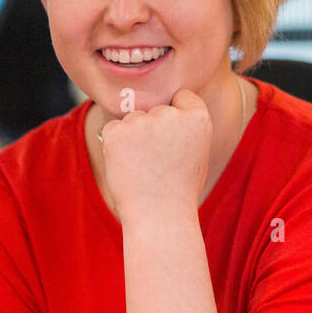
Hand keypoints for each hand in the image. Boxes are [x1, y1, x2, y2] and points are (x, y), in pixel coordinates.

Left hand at [99, 88, 212, 226]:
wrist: (159, 216)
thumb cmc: (180, 189)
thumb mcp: (198, 153)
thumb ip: (187, 127)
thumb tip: (170, 108)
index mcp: (198, 118)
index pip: (182, 97)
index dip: (176, 113)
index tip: (173, 135)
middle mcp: (171, 114)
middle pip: (155, 109)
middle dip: (153, 128)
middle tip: (157, 160)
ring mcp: (142, 121)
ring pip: (133, 119)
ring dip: (133, 137)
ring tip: (143, 167)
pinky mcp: (117, 131)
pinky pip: (113, 129)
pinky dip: (115, 144)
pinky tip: (128, 166)